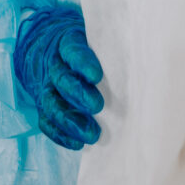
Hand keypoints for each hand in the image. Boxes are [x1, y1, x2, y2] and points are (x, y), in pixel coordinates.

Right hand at [14, 5, 104, 149]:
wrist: (56, 50)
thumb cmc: (91, 49)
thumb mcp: (98, 40)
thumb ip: (111, 50)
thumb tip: (140, 63)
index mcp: (67, 42)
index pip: (72, 50)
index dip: (82, 62)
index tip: (96, 76)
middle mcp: (54, 64)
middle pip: (60, 78)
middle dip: (78, 94)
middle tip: (97, 106)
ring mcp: (47, 86)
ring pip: (50, 102)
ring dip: (69, 120)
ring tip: (91, 135)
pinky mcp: (44, 106)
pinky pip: (46, 120)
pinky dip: (60, 134)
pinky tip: (77, 143)